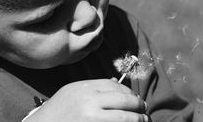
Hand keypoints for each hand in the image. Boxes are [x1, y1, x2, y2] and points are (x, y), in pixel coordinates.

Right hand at [23, 79, 148, 121]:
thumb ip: (94, 88)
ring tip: (143, 120)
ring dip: (138, 119)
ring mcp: (91, 119)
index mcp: (85, 88)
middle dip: (139, 105)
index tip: (136, 98)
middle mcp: (89, 102)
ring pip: (124, 117)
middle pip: (124, 100)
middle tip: (144, 110)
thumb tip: (118, 84)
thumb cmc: (57, 110)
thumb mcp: (73, 91)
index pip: (116, 87)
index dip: (130, 93)